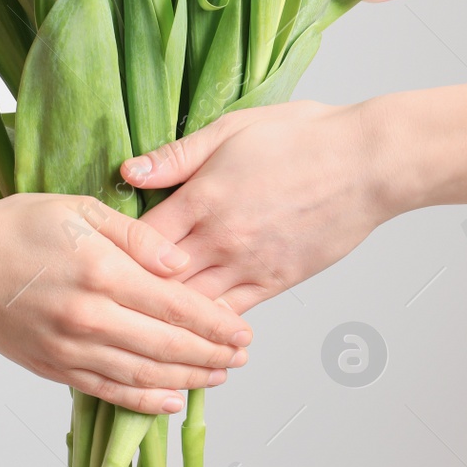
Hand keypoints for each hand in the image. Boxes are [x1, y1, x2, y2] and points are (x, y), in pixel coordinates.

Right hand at [0, 192, 252, 412]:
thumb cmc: (19, 228)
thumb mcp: (81, 210)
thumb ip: (137, 237)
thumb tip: (181, 264)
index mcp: (102, 271)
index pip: (176, 304)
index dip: (216, 322)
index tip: (243, 329)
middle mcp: (89, 316)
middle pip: (168, 346)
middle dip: (212, 354)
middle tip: (242, 356)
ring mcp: (71, 347)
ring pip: (144, 375)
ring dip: (188, 379)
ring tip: (218, 376)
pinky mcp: (55, 367)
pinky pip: (110, 392)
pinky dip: (146, 402)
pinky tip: (173, 401)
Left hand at [121, 101, 388, 311]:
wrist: (368, 162)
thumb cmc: (302, 137)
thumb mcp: (231, 129)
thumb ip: (176, 156)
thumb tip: (128, 172)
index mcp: (202, 198)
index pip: (139, 239)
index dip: (115, 250)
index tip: (98, 258)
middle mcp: (220, 239)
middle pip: (158, 281)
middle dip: (129, 293)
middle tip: (102, 304)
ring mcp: (249, 265)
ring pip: (191, 307)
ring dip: (165, 319)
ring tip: (135, 329)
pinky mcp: (277, 281)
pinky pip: (232, 316)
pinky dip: (207, 327)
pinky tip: (188, 336)